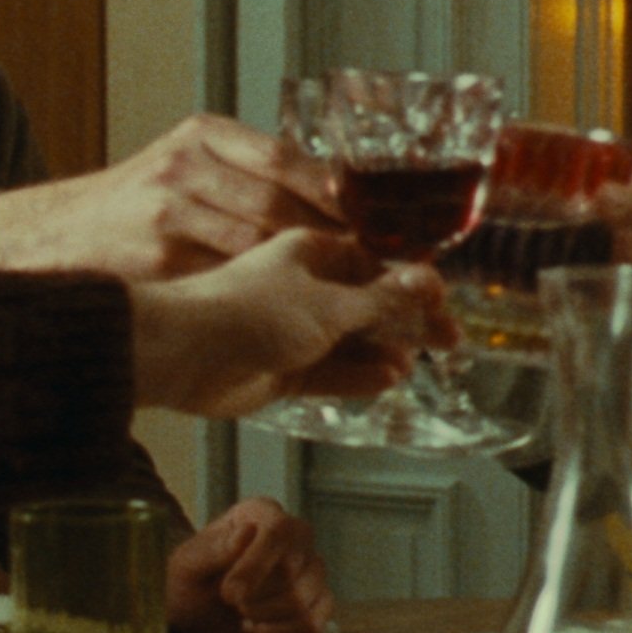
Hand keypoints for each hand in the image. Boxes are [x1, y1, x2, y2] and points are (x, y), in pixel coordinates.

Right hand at [0, 114, 339, 280]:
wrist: (56, 238)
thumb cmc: (134, 206)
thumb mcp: (187, 164)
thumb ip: (248, 173)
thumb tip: (335, 194)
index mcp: (202, 136)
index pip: (284, 158)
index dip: (332, 193)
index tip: (370, 221)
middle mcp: (184, 167)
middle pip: (277, 204)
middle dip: (330, 238)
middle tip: (371, 265)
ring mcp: (168, 214)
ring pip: (257, 244)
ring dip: (306, 271)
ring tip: (346, 290)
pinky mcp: (160, 261)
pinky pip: (228, 279)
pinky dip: (265, 295)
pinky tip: (291, 309)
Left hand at [127, 229, 439, 416]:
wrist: (184, 353)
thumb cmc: (244, 309)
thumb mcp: (328, 301)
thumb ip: (380, 299)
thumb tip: (424, 281)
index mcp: (311, 254)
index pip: (374, 264)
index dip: (411, 282)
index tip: (443, 299)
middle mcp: (303, 290)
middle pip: (368, 305)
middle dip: (407, 322)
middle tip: (447, 337)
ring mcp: (293, 332)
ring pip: (352, 342)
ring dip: (384, 352)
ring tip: (417, 362)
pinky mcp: (282, 371)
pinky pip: (331, 373)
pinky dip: (358, 377)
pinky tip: (386, 379)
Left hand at [166, 496, 334, 632]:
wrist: (197, 621)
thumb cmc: (192, 583)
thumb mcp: (188, 566)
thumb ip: (214, 549)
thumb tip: (247, 531)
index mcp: (262, 514)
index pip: (279, 531)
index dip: (256, 565)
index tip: (229, 593)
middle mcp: (295, 536)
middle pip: (290, 571)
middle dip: (252, 597)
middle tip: (228, 602)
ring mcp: (312, 570)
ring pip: (301, 600)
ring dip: (263, 617)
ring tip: (241, 614)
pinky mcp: (319, 604)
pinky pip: (312, 624)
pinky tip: (258, 629)